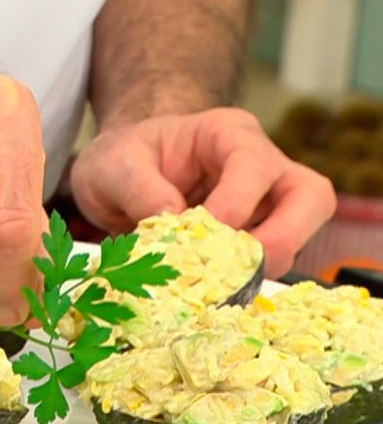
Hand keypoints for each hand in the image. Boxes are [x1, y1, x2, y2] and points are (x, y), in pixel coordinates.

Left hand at [70, 107, 335, 275]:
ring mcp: (263, 203)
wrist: (118, 175)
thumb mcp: (112, 165)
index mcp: (226, 134)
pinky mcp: (254, 237)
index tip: (207, 230)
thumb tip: (172, 219)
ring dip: (265, 264)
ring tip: (218, 283)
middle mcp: (259, 165)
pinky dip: (247, 278)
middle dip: (285, 236)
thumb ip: (139, 188)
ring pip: (300, 233)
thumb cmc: (121, 158)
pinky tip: (212, 290)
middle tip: (241, 267)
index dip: (238, 202)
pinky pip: (270, 260)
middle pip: (310, 196)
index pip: (254, 164)